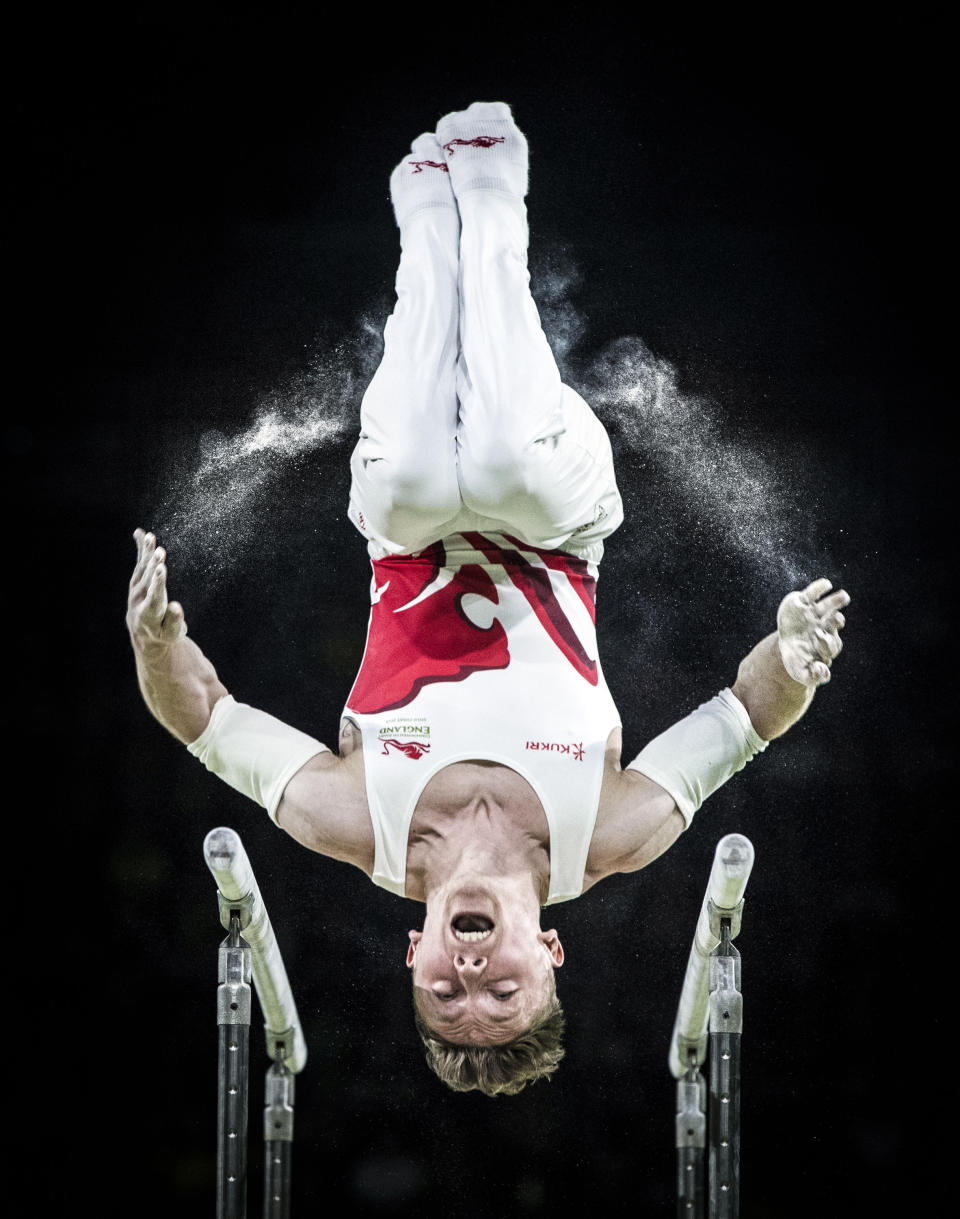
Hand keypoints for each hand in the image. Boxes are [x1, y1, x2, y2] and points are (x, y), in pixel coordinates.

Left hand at [126, 528, 186, 649]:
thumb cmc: (164, 634)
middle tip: (159, 551)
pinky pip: (139, 563)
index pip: (154, 595)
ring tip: (150, 537)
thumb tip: (176, 606)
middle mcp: (139, 599)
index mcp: (149, 613)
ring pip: (141, 568)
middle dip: (153, 565)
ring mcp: (135, 589)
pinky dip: (140, 549)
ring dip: (146, 552)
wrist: (144, 633)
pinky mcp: (136, 581)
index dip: (158, 582)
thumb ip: (174, 621)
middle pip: (147, 580)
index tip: (161, 569)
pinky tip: (141, 534)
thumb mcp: (173, 633)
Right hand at [776, 578, 848, 686]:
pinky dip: (820, 588)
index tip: (819, 639)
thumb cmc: (797, 658)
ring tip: (844, 596)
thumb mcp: (800, 672)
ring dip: (836, 601)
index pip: (831, 644)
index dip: (826, 642)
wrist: (787, 643)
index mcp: (826, 644)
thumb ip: (811, 676)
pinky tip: (826, 584)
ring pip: (829, 606)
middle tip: (836, 619)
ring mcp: (815, 613)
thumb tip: (822, 672)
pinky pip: (813, 593)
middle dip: (835, 622)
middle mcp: (824, 626)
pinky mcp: (804, 601)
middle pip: (834, 623)